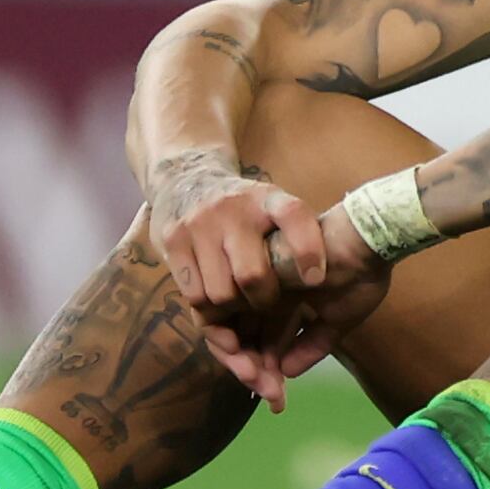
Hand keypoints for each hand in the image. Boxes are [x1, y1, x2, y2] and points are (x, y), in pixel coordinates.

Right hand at [144, 151, 326, 320]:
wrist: (186, 178)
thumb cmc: (242, 210)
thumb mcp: (270, 208)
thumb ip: (291, 240)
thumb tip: (315, 285)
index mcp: (267, 198)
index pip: (292, 215)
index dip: (307, 249)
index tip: (316, 278)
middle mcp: (233, 208)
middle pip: (252, 275)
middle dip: (265, 301)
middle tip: (268, 303)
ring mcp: (199, 223)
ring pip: (221, 294)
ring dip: (234, 309)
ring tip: (240, 301)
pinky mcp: (173, 240)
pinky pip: (194, 296)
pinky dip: (209, 310)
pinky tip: (215, 299)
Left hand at [199, 207, 392, 409]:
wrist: (363, 243)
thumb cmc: (358, 277)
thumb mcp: (338, 321)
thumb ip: (312, 346)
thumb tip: (286, 373)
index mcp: (283, 304)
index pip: (264, 345)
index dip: (266, 376)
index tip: (277, 400)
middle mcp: (263, 297)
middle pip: (244, 344)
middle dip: (253, 375)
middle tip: (270, 398)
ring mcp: (253, 289)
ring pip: (231, 335)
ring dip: (243, 365)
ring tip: (262, 385)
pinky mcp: (244, 279)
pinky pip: (221, 318)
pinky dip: (231, 347)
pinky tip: (250, 367)